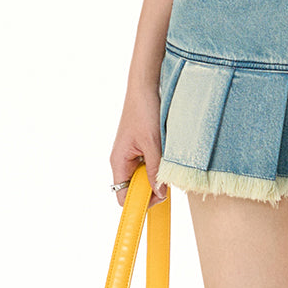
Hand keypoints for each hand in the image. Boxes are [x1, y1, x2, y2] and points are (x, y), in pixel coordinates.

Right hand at [109, 86, 166, 208]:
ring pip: (144, 175)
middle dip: (152, 187)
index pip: (123, 196)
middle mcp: (123, 160)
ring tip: (168, 160)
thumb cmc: (144, 111)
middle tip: (168, 177)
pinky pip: (148, 162)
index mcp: (119, 162)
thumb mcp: (152, 144)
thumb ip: (155, 170)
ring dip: (157, 173)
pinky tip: (167, 152)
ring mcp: (131, 153)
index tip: (159, 199)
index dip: (140, 202)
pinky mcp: (140, 146)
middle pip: (135, 188)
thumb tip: (160, 193)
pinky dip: (159, 162)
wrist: (145, 86)